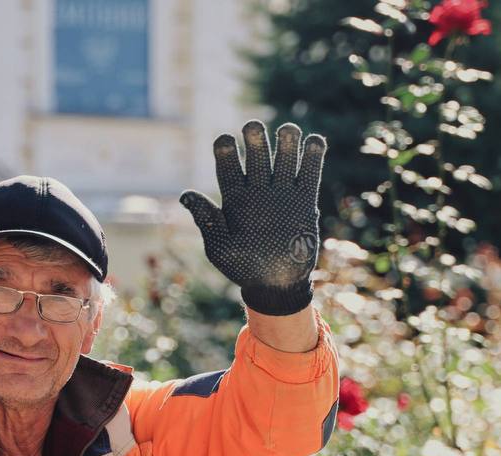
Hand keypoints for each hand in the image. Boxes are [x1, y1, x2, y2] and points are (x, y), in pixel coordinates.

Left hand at [180, 121, 326, 315]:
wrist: (275, 284)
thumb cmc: (242, 268)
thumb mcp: (220, 247)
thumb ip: (208, 220)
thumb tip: (186, 194)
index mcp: (234, 198)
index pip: (227, 167)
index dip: (226, 151)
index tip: (225, 140)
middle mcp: (257, 190)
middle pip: (256, 156)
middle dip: (255, 139)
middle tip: (253, 126)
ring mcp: (282, 192)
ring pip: (284, 158)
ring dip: (286, 141)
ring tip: (288, 130)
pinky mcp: (304, 200)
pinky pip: (309, 173)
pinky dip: (312, 156)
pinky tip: (314, 142)